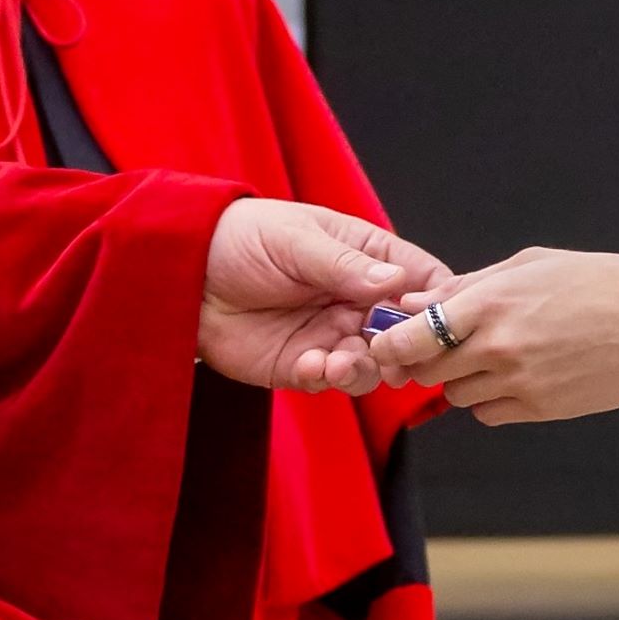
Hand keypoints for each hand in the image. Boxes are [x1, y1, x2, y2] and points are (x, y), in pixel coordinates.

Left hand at [199, 198, 449, 393]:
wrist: (182, 273)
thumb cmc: (240, 238)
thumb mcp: (294, 241)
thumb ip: (344, 265)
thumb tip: (395, 282)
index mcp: (365, 257)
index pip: (421, 279)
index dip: (435, 301)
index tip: (432, 318)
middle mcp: (357, 300)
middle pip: (406, 331)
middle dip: (404, 347)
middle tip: (390, 353)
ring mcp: (332, 334)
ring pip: (375, 363)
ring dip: (365, 368)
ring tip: (338, 363)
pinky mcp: (304, 365)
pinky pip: (333, 380)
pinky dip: (329, 379)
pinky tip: (311, 366)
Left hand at [364, 249, 618, 425]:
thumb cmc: (600, 282)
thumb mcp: (529, 265)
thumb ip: (467, 286)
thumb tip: (413, 303)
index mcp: (492, 303)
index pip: (411, 337)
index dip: (391, 343)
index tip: (389, 342)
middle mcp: (499, 347)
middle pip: (428, 370)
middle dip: (426, 359)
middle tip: (442, 346)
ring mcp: (520, 383)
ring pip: (456, 395)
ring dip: (462, 379)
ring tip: (494, 356)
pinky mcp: (541, 409)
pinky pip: (489, 414)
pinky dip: (491, 401)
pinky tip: (515, 378)